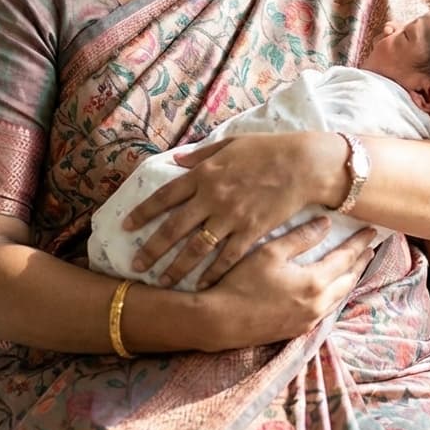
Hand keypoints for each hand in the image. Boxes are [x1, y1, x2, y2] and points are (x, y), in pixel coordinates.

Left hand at [123, 132, 345, 288]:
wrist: (303, 164)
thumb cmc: (267, 149)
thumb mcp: (230, 143)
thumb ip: (200, 155)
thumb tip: (175, 160)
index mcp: (204, 174)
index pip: (164, 196)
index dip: (143, 212)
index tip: (127, 225)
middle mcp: (212, 197)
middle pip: (174, 228)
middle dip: (152, 249)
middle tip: (135, 266)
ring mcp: (231, 217)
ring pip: (196, 249)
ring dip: (176, 268)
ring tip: (162, 282)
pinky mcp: (250, 232)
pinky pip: (226, 258)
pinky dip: (211, 273)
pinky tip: (201, 285)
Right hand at [197, 216, 376, 350]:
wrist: (220, 321)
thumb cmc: (242, 281)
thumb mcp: (270, 252)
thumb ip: (301, 237)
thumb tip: (327, 223)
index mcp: (314, 282)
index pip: (345, 257)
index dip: (359, 243)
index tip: (371, 230)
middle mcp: (318, 304)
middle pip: (348, 280)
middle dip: (360, 262)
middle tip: (370, 248)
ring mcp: (309, 320)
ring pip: (340, 297)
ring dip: (350, 279)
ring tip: (356, 266)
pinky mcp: (298, 330)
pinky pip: (327, 309)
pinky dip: (336, 294)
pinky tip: (332, 289)